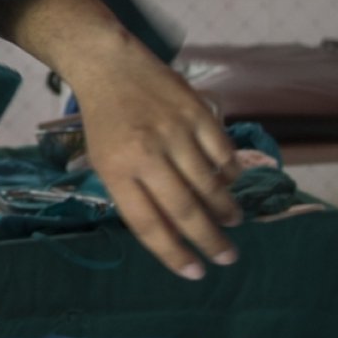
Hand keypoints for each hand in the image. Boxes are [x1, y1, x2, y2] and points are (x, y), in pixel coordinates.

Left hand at [67, 45, 242, 278]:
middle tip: (226, 257)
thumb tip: (173, 233)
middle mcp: (147, 153)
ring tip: (232, 222)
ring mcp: (174, 132)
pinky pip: (222, 152)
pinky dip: (230, 172)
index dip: (174, 254)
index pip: (148, 225)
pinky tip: (231, 183)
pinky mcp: (196, 112)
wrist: (110, 66)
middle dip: (210, 240)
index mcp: (117, 171)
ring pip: (210, 184)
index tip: (194, 272)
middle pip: (185, 210)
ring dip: (225, 210)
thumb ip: (136, 195)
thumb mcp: (105, 162)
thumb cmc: (106, 121)